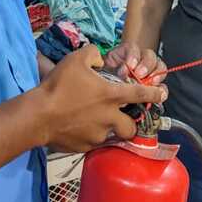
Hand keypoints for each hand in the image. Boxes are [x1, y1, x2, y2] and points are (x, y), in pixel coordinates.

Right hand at [38, 45, 165, 152]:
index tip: (162, 95)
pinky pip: (93, 143)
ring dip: (109, 130)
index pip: (140, 94)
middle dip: (131, 124)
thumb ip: (93, 54)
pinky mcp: (85, 147)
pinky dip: (90, 136)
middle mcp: (109, 117)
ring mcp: (97, 135)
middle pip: (131, 127)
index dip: (154, 94)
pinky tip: (78, 129)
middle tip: (121, 118)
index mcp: (110, 96)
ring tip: (97, 124)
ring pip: (111, 136)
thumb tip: (99, 58)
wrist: (39, 116)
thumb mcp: (76, 59)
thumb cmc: (59, 86)